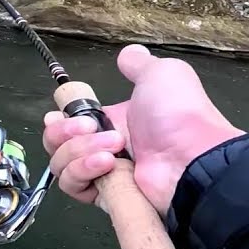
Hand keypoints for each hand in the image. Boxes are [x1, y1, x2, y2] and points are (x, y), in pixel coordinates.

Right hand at [42, 44, 242, 213]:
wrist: (193, 157)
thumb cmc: (178, 115)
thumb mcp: (161, 75)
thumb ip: (138, 64)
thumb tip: (128, 53)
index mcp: (113, 121)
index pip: (68, 122)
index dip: (59, 119)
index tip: (60, 113)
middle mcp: (103, 147)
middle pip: (56, 143)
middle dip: (63, 132)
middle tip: (89, 127)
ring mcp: (103, 173)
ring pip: (61, 164)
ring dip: (78, 150)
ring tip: (113, 148)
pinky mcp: (103, 195)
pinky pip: (73, 185)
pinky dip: (82, 170)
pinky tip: (107, 163)